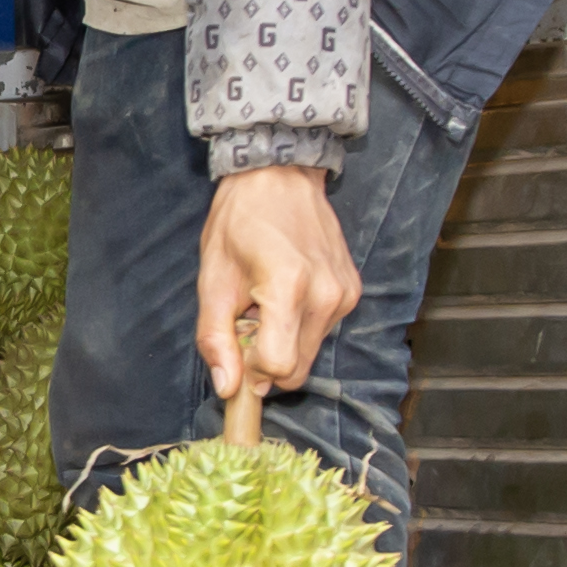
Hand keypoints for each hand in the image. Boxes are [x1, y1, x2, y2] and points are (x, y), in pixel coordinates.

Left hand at [196, 165, 354, 404]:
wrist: (279, 177)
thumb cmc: (239, 222)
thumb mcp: (212, 280)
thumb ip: (216, 339)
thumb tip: (227, 388)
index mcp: (288, 289)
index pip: (278, 368)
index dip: (251, 370)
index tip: (236, 349)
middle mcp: (326, 296)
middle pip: (297, 369)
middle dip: (267, 359)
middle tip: (248, 320)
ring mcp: (345, 294)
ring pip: (310, 353)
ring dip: (284, 341)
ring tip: (266, 300)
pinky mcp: (353, 291)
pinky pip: (323, 331)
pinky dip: (301, 324)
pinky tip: (287, 291)